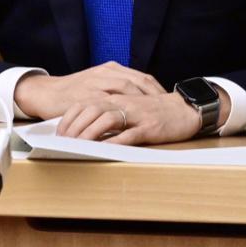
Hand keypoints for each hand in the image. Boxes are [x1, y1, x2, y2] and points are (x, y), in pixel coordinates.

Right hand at [13, 62, 169, 119]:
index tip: (168, 100)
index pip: (140, 77)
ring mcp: (95, 83)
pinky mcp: (85, 95)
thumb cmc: (73, 91)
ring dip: (141, 101)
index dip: (156, 89)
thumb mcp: (97, 84)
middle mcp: (105, 72)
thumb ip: (115, 88)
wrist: (46, 92)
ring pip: (124, 88)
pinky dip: (120, 111)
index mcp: (110, 69)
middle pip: (137, 81)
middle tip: (166, 109)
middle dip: (153, 95)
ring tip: (154, 114)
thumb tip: (138, 99)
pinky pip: (107, 103)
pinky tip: (131, 120)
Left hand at [56, 85, 231, 145]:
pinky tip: (103, 150)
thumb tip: (89, 128)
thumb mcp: (131, 109)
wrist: (187, 110)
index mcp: (118, 97)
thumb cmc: (157, 112)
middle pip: (92, 110)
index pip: (87, 103)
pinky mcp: (150, 126)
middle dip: (74, 126)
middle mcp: (125, 102)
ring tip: (76, 146)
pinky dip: (114, 141)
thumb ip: (112, 114)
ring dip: (89, 133)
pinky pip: (129, 134)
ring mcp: (137, 114)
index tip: (59, 131)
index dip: (70, 116)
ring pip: (107, 119)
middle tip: (62, 141)